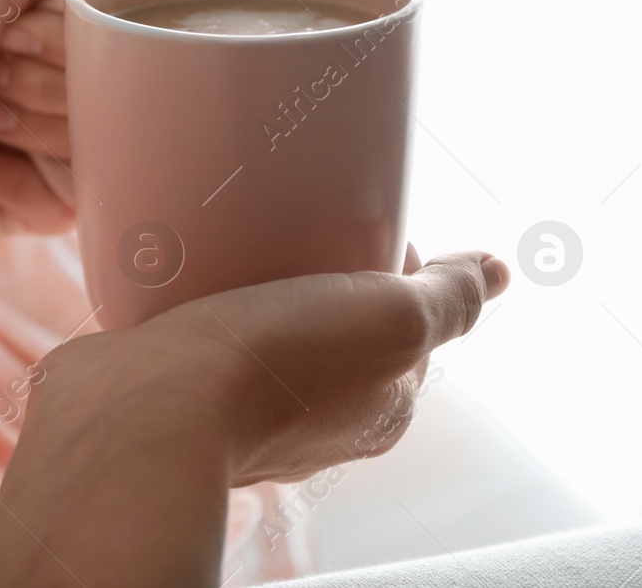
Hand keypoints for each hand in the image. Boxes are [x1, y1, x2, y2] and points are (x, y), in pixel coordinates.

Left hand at [0, 0, 130, 240]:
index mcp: (61, 23)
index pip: (127, 27)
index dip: (70, 30)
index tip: (12, 26)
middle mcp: (67, 82)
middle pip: (122, 87)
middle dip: (45, 78)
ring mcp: (57, 146)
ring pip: (105, 143)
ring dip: (31, 123)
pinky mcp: (40, 207)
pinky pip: (74, 198)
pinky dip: (15, 177)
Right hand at [0, 249, 510, 587]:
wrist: (144, 410)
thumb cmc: (272, 368)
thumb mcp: (393, 318)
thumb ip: (449, 297)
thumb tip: (497, 272)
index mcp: (380, 408)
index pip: (404, 317)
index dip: (389, 260)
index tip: (356, 222)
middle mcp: (317, 420)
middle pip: (337, 319)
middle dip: (323, 268)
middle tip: (292, 223)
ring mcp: (244, 408)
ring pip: (268, 326)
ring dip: (257, 283)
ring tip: (234, 239)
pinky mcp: (182, 390)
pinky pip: (204, 331)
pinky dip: (202, 298)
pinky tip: (186, 270)